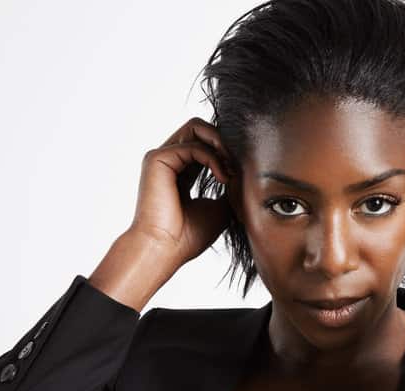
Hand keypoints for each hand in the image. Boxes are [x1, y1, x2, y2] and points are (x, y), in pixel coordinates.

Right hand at [128, 116, 234, 265]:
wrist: (165, 250)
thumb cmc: (188, 236)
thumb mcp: (219, 208)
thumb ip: (229, 187)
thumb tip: (246, 175)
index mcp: (180, 171)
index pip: (205, 143)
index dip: (226, 151)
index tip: (242, 171)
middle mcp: (169, 160)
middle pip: (200, 127)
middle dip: (224, 140)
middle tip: (239, 164)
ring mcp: (161, 157)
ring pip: (196, 127)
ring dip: (221, 144)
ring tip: (233, 169)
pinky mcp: (157, 159)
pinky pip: (193, 145)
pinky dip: (213, 158)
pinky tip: (223, 176)